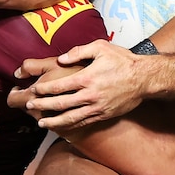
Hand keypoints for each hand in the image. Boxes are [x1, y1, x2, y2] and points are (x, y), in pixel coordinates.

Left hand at [13, 39, 149, 129]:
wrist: (144, 79)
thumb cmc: (123, 60)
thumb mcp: (101, 47)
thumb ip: (79, 51)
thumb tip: (61, 58)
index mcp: (87, 78)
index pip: (59, 86)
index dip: (44, 90)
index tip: (33, 91)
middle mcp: (90, 95)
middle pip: (61, 104)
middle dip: (43, 106)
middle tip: (30, 106)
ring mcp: (97, 107)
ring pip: (70, 118)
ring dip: (54, 121)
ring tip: (41, 123)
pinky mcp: (104, 115)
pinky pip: (83, 123)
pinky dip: (70, 126)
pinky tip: (62, 127)